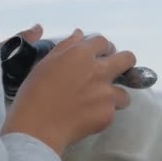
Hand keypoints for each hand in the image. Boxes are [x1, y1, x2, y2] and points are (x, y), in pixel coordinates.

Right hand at [1, 28, 136, 155]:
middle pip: (127, 59)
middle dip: (124, 63)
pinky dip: (102, 114)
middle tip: (112, 72)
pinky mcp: (108, 114)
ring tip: (97, 103)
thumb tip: (80, 34)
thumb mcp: (45, 63)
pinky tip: (87, 117)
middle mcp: (99, 71)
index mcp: (81, 54)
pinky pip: (112, 111)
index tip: (99, 56)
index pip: (103, 42)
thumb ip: (66, 46)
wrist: (37, 126)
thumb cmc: (34, 93)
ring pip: (124, 92)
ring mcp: (106, 94)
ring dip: (113, 95)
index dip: (102, 48)